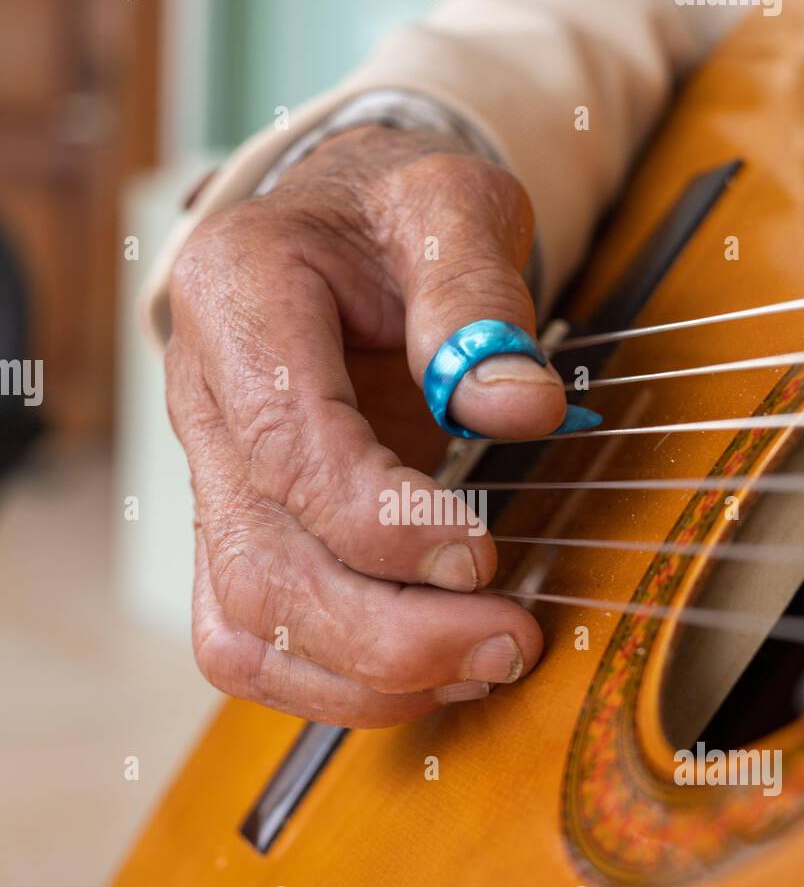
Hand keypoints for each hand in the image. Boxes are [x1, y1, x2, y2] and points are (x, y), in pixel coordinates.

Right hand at [166, 124, 570, 726]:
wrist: (345, 229)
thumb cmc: (394, 213)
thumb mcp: (449, 204)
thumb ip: (478, 295)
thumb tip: (518, 408)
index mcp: (236, 298)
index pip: (284, 449)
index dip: (382, 525)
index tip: (481, 554)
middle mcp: (201, 400)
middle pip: (258, 566)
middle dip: (386, 632)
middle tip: (506, 638)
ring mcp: (210, 477)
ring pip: (246, 626)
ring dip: (367, 675)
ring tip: (485, 660)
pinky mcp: (240, 530)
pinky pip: (255, 642)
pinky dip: (339, 682)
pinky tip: (431, 671)